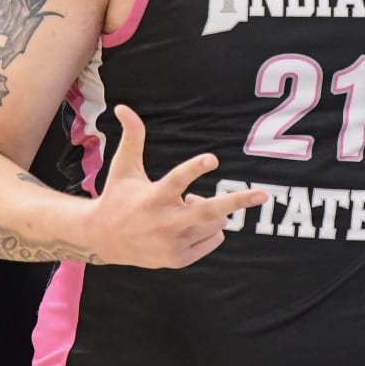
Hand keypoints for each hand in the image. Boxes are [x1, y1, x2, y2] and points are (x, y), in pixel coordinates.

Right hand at [83, 105, 266, 267]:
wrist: (101, 239)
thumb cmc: (118, 196)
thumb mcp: (123, 167)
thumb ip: (132, 137)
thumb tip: (123, 106)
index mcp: (152, 197)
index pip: (177, 180)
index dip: (195, 168)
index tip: (213, 158)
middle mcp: (163, 222)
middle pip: (208, 212)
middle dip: (237, 201)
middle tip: (263, 194)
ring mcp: (172, 244)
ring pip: (215, 223)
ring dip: (212, 212)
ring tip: (186, 208)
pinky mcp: (178, 259)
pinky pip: (214, 239)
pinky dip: (210, 230)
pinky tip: (187, 227)